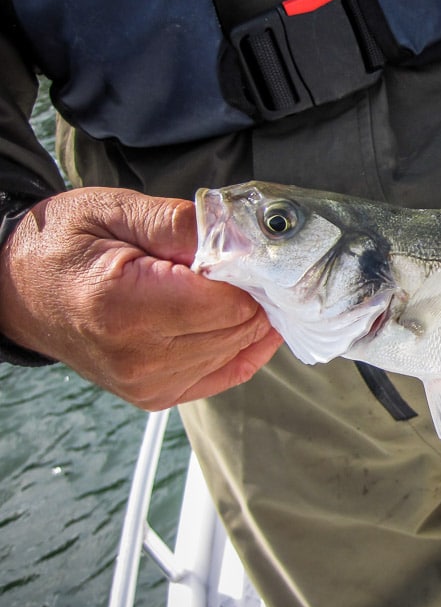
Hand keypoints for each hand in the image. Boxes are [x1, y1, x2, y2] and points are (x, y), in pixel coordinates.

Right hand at [0, 188, 281, 409]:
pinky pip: (228, 371)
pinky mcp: (156, 395)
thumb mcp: (116, 210)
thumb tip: (244, 237)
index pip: (229, 303)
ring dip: (244, 317)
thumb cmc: (65, 245)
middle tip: (236, 263)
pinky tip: (237, 318)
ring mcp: (147, 383)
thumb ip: (182, 223)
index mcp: (124, 306)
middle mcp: (137, 356)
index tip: (245, 250)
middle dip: (251, 292)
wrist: (19, 290)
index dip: (250, 272)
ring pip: (238, 349)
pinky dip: (241, 344)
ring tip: (218, 286)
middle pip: (238, 328)